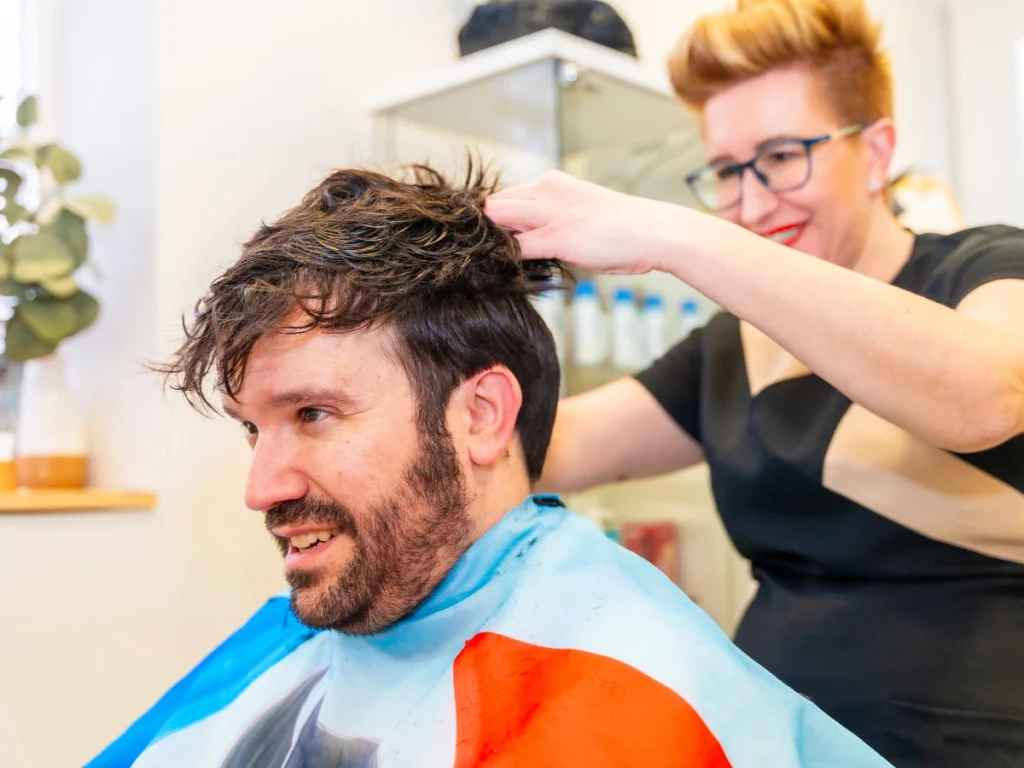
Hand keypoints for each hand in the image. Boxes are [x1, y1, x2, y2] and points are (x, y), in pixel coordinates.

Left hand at [484, 170, 691, 274]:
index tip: (491, 242)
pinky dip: (506, 260)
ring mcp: (551, 212)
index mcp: (551, 182)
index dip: (494, 222)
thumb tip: (525, 241)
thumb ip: (551, 222)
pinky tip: (503, 272)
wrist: (655, 232)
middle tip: (483, 255)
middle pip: (494, 206)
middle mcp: (546, 191)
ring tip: (488, 265)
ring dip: (490, 243)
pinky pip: (517, 248)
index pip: (504, 197)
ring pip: (498, 220)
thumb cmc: (623, 229)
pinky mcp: (557, 236)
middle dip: (484, 230)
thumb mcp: (580, 215)